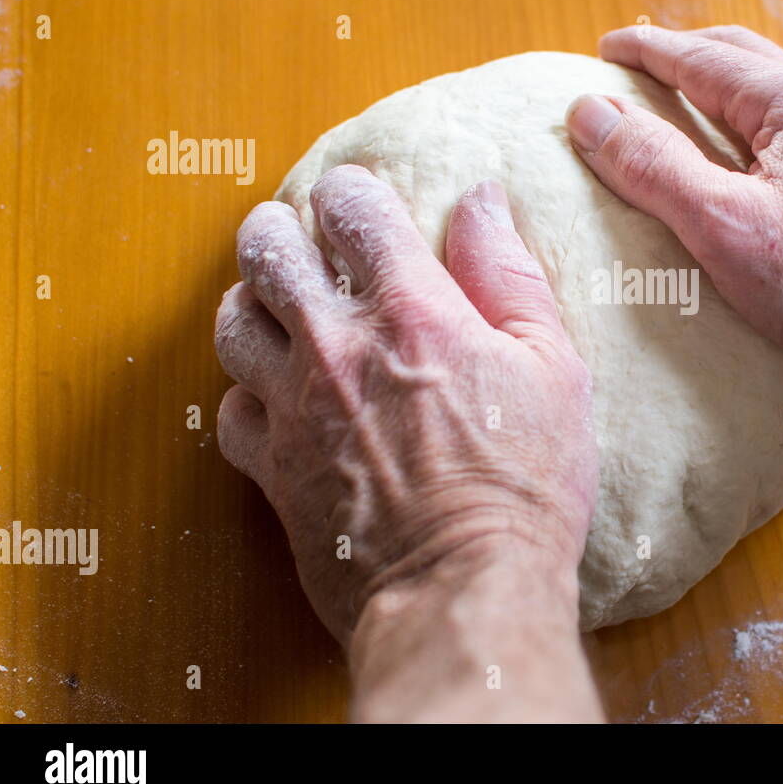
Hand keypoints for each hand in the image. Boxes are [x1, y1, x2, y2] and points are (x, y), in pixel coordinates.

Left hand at [214, 166, 597, 645]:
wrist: (463, 591)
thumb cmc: (525, 484)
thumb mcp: (552, 368)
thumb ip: (509, 276)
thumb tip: (481, 201)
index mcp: (413, 311)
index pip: (354, 209)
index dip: (352, 191)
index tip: (361, 200)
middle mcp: (338, 347)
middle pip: (267, 250)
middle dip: (278, 228)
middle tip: (298, 237)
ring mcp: (295, 409)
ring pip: (232, 323)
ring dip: (252, 301)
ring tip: (280, 308)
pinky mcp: (273, 470)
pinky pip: (230, 411)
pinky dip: (247, 394)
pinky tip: (278, 399)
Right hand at [566, 24, 782, 393]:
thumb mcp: (721, 225)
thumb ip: (653, 165)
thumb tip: (590, 112)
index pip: (699, 57)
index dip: (644, 52)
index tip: (602, 51)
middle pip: (737, 59)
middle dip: (680, 57)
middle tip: (631, 67)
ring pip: (765, 93)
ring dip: (714, 88)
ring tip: (674, 104)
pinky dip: (743, 122)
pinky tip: (732, 152)